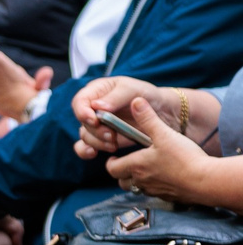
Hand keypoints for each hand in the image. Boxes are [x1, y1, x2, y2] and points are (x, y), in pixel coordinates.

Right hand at [74, 75, 217, 156]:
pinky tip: (93, 153)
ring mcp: (97, 124)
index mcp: (97, 91)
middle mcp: (93, 108)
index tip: (94, 120)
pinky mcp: (102, 138)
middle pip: (82, 122)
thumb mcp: (134, 90)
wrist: (164, 113)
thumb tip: (97, 106)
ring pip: (85, 136)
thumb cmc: (148, 96)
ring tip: (114, 144)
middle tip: (110, 135)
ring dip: (97, 142)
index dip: (82, 112)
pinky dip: (86, 151)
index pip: (79, 101)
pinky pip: (86, 146)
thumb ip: (116, 97)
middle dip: (96, 131)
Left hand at [103, 94, 223, 201]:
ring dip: (137, 182)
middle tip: (128, 164)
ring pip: (137, 189)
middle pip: (122, 182)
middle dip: (122, 173)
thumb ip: (148, 119)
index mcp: (136, 166)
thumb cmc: (184, 158)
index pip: (112, 169)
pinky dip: (155, 187)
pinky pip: (155, 194)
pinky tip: (165, 178)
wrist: (206, 181)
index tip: (115, 157)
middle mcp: (142, 182)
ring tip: (145, 170)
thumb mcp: (164, 134)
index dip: (111, 163)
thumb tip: (135, 101)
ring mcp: (155, 191)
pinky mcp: (169, 197)